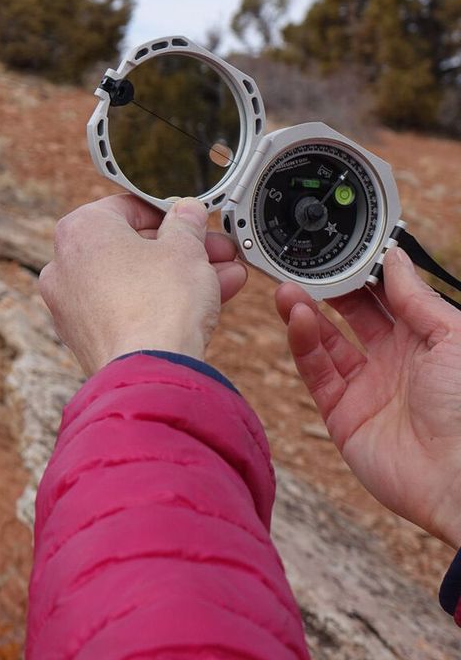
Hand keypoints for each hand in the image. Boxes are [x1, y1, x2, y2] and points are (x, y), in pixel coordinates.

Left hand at [39, 194, 246, 376]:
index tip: (192, 220)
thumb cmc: (158, 305)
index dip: (169, 212)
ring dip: (179, 276)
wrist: (150, 373)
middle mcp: (65, 265)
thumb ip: (186, 223)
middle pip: (132, 247)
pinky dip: (158, 304)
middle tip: (213, 250)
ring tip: (223, 277)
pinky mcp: (86, 338)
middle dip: (180, 249)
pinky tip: (203, 304)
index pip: (128, 207)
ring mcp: (71, 306)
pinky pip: (126, 309)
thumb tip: (187, 212)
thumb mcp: (185, 248)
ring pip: (133, 280)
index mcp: (81, 229)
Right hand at [276, 248, 460, 547]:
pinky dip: (304, 343)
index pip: (386, 297)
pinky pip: (317, 371)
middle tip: (306, 266)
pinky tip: (298, 318)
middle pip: (352, 316)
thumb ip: (415, 297)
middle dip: (329, 290)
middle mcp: (395, 361)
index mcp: (426, 340)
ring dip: (307, 313)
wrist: (459, 480)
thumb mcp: (450, 336)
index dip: (362, 274)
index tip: (340, 251)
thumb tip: (395, 257)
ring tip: (288, 289)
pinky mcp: (342, 413)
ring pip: (327, 341)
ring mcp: (366, 387)